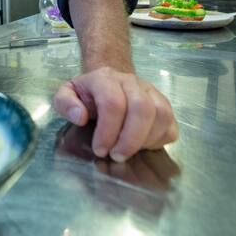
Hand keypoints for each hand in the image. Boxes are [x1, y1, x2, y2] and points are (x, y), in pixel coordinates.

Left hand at [52, 66, 177, 161]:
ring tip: (128, 152)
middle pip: (142, 108)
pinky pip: (170, 124)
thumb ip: (65, 103)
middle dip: (130, 140)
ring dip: (146, 140)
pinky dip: (158, 140)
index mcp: (105, 78)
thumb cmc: (87, 94)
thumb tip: (80, 117)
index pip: (113, 103)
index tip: (99, 150)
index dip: (108, 131)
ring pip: (161, 114)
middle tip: (116, 156)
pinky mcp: (164, 104)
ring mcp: (151, 92)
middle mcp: (132, 82)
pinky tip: (141, 146)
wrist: (108, 82)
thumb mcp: (67, 94)